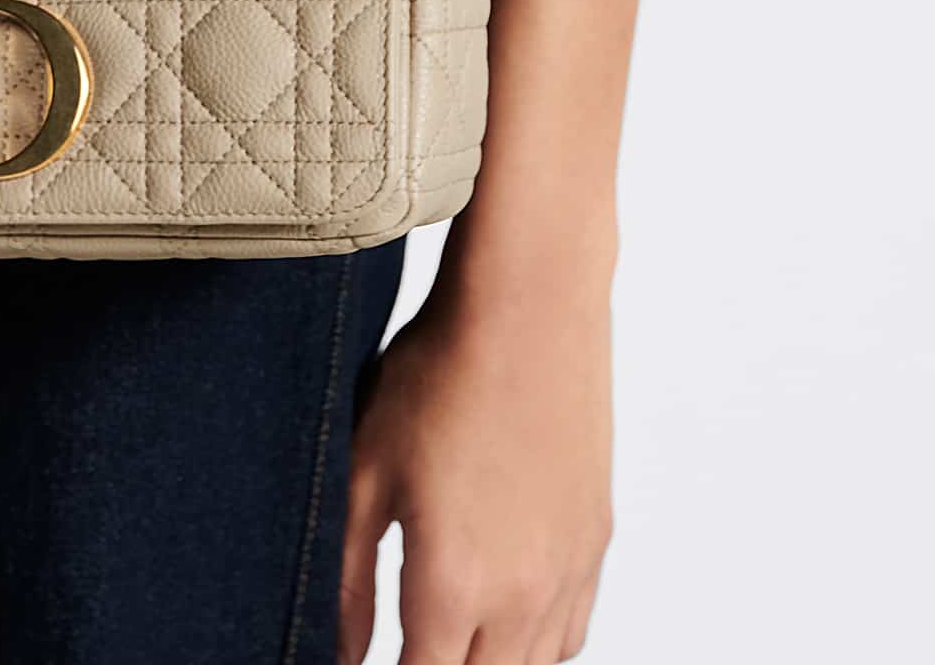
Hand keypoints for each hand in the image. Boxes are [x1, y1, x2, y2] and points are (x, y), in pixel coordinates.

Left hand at [339, 288, 613, 663]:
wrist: (530, 306)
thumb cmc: (439, 374)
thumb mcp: (365, 471)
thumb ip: (347, 578)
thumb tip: (338, 651)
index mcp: (455, 583)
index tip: (362, 663)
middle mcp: (523, 594)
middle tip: (404, 640)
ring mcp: (569, 569)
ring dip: (487, 662)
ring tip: (446, 636)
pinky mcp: (596, 538)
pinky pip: (570, 631)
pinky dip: (534, 643)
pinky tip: (502, 612)